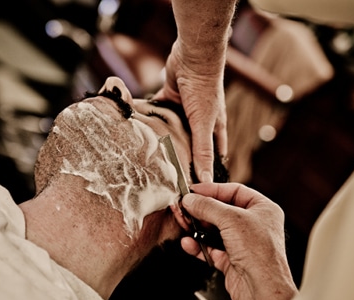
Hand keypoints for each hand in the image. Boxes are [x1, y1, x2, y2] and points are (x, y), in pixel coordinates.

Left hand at [154, 39, 227, 182]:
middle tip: (167, 176)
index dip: (207, 170)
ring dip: (164, 138)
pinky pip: (158, 111)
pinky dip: (150, 117)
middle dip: (181, 157)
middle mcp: (200, 120)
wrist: (194, 57)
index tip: (197, 187)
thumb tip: (206, 180)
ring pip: (173, 129)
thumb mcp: (204, 124)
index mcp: (214, 128)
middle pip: (190, 144)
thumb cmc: (205, 90)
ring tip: (150, 157)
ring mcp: (184, 109)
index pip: (213, 155)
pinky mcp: (170, 97)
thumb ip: (202, 151)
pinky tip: (140, 129)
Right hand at [179, 182, 296, 299]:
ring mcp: (243, 243)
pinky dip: (199, 245)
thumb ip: (208, 207)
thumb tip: (191, 199)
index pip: (235, 191)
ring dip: (197, 228)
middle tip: (184, 207)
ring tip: (184, 223)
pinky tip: (188, 243)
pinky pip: (211, 248)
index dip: (213, 190)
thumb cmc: (260, 254)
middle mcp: (254, 225)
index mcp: (263, 209)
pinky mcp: (232, 260)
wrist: (261, 290)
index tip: (194, 190)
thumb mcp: (231, 219)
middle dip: (201, 210)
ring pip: (214, 230)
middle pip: (221, 210)